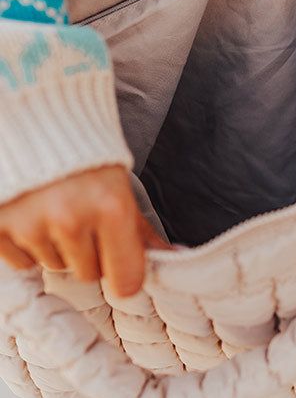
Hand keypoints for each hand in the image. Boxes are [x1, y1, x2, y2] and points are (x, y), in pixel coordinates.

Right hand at [0, 166, 169, 296]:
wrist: (34, 118)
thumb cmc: (82, 153)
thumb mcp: (117, 184)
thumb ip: (139, 228)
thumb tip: (172, 256)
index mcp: (110, 206)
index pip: (126, 279)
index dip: (124, 273)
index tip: (120, 264)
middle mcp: (71, 218)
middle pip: (88, 273)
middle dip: (88, 252)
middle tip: (81, 217)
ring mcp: (30, 224)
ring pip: (53, 266)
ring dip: (55, 246)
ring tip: (53, 209)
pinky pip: (21, 262)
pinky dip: (26, 245)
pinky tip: (31, 214)